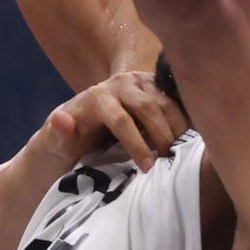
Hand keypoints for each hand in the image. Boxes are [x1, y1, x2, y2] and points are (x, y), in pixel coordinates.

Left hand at [42, 70, 187, 172]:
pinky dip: (186, 118)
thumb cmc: (69, 139)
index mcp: (96, 96)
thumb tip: (60, 119)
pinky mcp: (155, 84)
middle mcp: (119, 83)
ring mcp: (139, 81)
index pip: (121, 120)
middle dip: (163, 137)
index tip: (147, 168)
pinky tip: (191, 139)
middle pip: (149, 108)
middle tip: (171, 163)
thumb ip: (58, 133)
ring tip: (183, 154)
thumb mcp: (57, 142)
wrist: (81, 123)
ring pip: (166, 102)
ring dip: (178, 129)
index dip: (136, 145)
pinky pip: (176, 99)